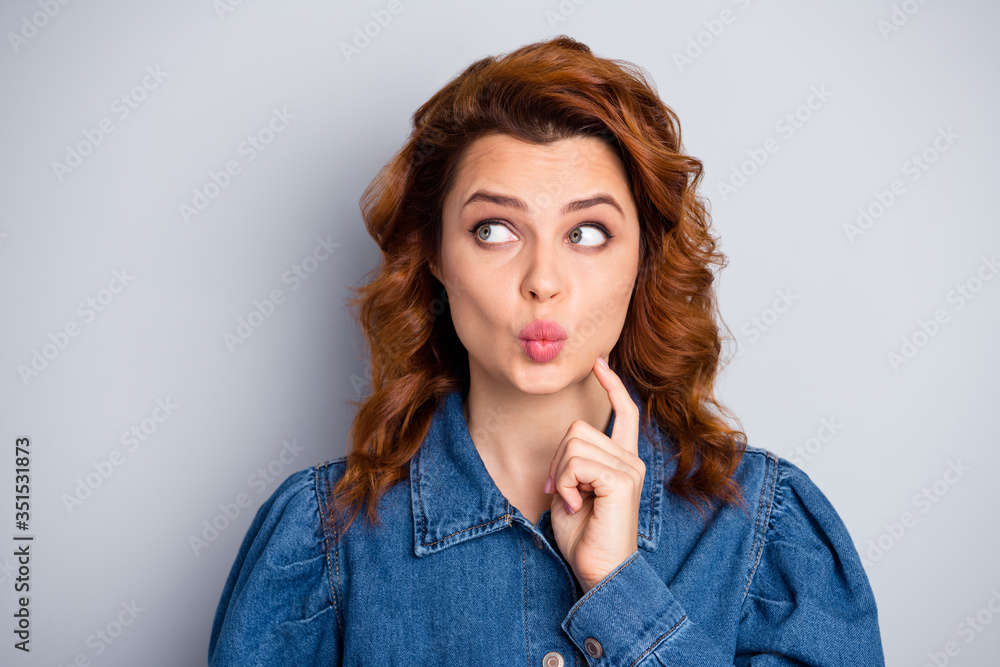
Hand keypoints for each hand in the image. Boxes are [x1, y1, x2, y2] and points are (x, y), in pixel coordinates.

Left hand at [543, 356, 644, 592]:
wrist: (599, 573)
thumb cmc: (584, 538)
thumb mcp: (571, 492)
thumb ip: (572, 464)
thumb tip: (565, 447)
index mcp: (622, 460)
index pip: (624, 411)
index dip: (611, 384)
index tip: (597, 362)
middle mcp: (631, 460)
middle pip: (577, 428)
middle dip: (557, 459)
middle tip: (560, 492)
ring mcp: (629, 468)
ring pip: (573, 443)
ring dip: (559, 474)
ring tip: (571, 501)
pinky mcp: (621, 480)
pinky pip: (576, 463)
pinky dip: (564, 484)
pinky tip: (574, 505)